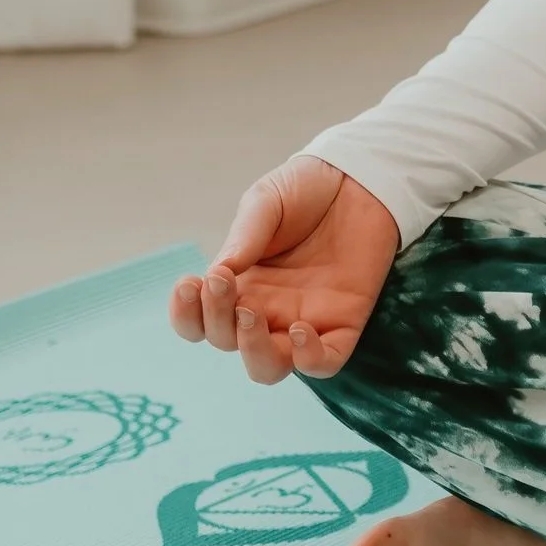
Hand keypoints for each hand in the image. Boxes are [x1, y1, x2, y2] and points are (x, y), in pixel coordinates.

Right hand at [167, 156, 400, 387]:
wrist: (360, 178)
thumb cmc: (307, 190)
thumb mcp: (266, 202)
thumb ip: (244, 236)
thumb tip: (219, 273)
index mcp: (239, 284)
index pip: (199, 322)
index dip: (185, 315)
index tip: (188, 283)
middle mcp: (266, 309)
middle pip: (227, 342)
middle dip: (216, 320)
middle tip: (223, 283)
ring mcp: (304, 319)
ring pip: (269, 367)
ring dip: (253, 352)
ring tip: (251, 314)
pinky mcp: (345, 322)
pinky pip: (325, 362)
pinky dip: (310, 360)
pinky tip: (302, 329)